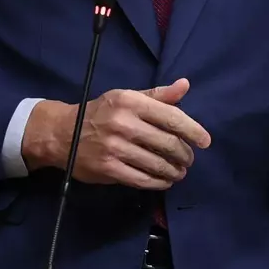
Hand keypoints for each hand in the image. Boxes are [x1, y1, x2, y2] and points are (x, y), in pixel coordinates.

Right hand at [22, 78, 211, 189]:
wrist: (62, 134)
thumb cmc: (101, 112)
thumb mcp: (127, 97)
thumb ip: (158, 95)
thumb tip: (185, 85)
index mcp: (130, 101)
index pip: (171, 117)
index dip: (193, 130)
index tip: (205, 141)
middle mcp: (123, 123)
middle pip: (168, 143)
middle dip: (185, 155)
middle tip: (189, 159)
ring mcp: (115, 148)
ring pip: (157, 164)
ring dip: (175, 171)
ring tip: (180, 171)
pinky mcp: (109, 169)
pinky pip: (142, 179)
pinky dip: (159, 183)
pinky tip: (165, 181)